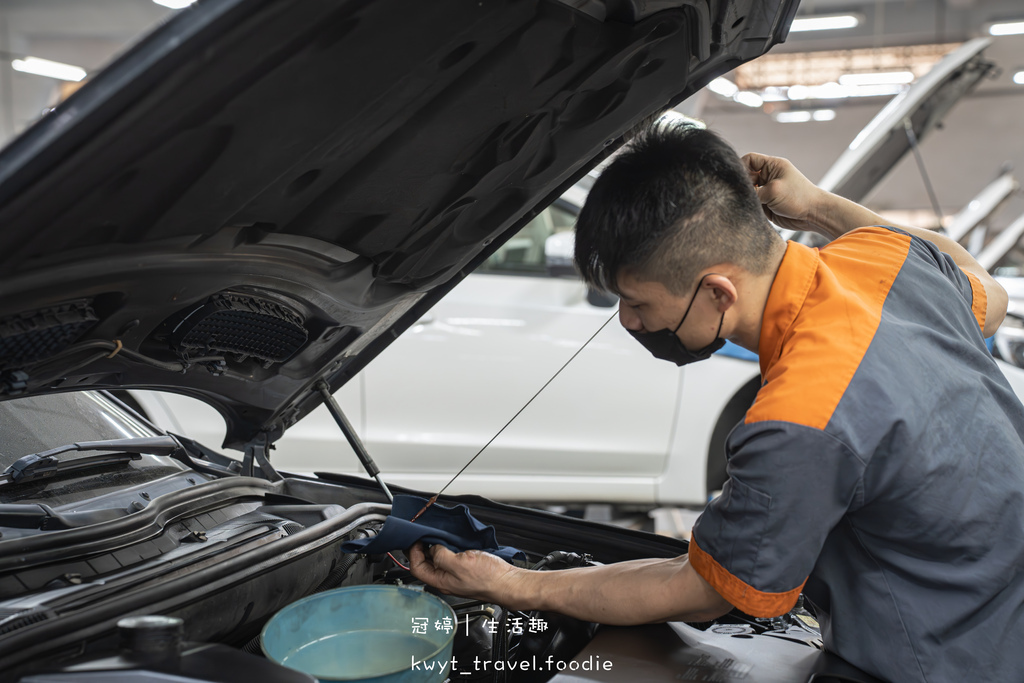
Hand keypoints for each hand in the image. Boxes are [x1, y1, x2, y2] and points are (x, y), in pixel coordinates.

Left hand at [407, 543, 524, 605]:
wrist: (508, 582)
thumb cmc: (488, 579)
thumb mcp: (460, 564)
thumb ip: (441, 556)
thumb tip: (434, 548)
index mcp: (441, 582)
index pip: (417, 568)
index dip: (413, 553)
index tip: (416, 540)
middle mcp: (447, 580)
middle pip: (426, 564)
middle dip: (423, 548)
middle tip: (425, 535)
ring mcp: (457, 574)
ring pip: (439, 560)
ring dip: (436, 547)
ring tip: (438, 536)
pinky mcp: (466, 569)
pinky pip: (452, 558)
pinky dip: (448, 548)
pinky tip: (452, 541)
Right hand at [742, 153, 831, 235]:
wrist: (814, 214)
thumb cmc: (798, 198)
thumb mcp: (773, 191)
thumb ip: (753, 192)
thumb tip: (738, 195)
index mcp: (772, 166)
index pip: (749, 159)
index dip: (740, 167)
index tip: (737, 180)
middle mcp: (769, 176)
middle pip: (746, 176)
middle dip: (743, 185)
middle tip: (746, 195)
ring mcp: (767, 190)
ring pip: (748, 191)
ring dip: (747, 198)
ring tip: (752, 204)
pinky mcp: (767, 204)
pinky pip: (752, 203)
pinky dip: (750, 207)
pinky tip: (754, 210)